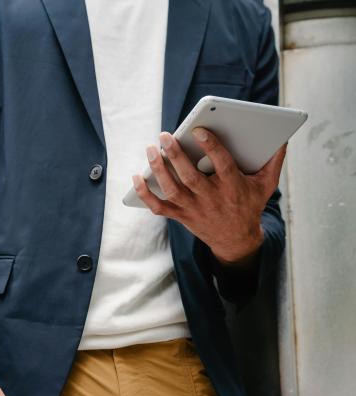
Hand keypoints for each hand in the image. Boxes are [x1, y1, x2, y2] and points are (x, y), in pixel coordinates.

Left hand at [132, 127, 287, 263]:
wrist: (236, 240)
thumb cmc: (249, 205)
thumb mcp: (266, 185)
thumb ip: (274, 161)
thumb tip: (282, 137)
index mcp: (232, 187)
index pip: (221, 164)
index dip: (210, 147)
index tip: (198, 130)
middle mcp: (211, 198)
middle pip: (190, 177)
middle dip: (176, 156)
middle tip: (164, 136)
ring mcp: (194, 209)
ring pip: (173, 190)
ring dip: (159, 171)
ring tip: (151, 150)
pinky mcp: (182, 217)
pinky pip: (160, 208)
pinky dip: (146, 195)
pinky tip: (136, 178)